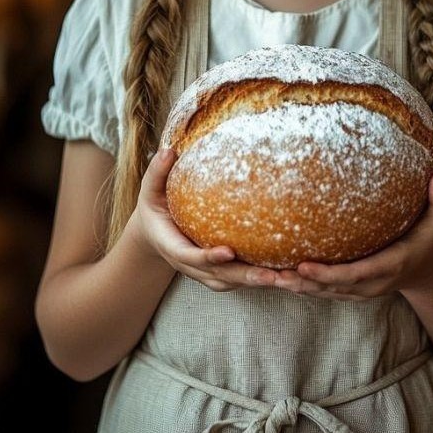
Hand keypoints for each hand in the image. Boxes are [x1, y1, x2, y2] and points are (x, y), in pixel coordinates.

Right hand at [133, 147, 281, 291]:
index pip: (190, 256)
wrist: (153, 234)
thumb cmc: (155, 208)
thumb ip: (156, 173)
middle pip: (218, 276)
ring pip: (229, 282)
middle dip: (245, 277)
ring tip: (283, 277)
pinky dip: (256, 279)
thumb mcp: (149, 191)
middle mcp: (189, 265)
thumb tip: (167, 151)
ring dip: (256, 282)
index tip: (229, 251)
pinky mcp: (215, 272)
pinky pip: (236, 280)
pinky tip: (280, 273)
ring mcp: (202, 271)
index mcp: (172, 246)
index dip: (209, 257)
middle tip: (271, 275)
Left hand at [273, 173, 432, 300]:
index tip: (303, 265)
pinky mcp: (349, 290)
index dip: (328, 273)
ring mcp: (359, 291)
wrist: (428, 275)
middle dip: (301, 283)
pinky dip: (299, 286)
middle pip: (331, 287)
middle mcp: (371, 285)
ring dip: (294, 287)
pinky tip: (274, 277)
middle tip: (272, 273)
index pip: (354, 274)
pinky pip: (321, 291)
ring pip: (322, 293)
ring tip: (264, 276)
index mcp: (388, 267)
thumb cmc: (430, 243)